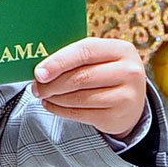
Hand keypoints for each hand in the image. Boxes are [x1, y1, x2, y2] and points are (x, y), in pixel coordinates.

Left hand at [31, 37, 146, 139]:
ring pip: (79, 97)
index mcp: (121, 50)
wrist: (131, 103)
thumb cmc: (105, 74)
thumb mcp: (98, 59)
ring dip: (54, 97)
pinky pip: (80, 114)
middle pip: (81, 77)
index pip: (85, 51)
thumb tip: (40, 70)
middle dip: (52, 84)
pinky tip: (51, 104)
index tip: (38, 72)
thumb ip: (73, 58)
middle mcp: (129, 72)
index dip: (58, 61)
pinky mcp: (117, 116)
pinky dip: (60, 110)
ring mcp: (126, 96)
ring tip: (43, 94)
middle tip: (36, 87)